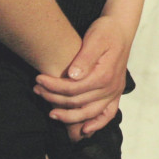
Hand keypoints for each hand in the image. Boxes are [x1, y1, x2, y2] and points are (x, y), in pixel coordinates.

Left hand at [34, 15, 130, 140]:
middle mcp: (111, 87)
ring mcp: (114, 92)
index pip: (73, 89)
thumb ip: (85, 58)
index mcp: (104, 74)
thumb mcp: (95, 38)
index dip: (53, 86)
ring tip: (51, 113)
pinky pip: (108, 114)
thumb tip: (72, 76)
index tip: (38, 79)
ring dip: (68, 116)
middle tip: (37, 90)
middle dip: (54, 99)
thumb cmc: (106, 31)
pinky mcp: (115, 94)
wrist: (121, 29)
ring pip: (89, 112)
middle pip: (77, 102)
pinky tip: (84, 129)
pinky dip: (97, 124)